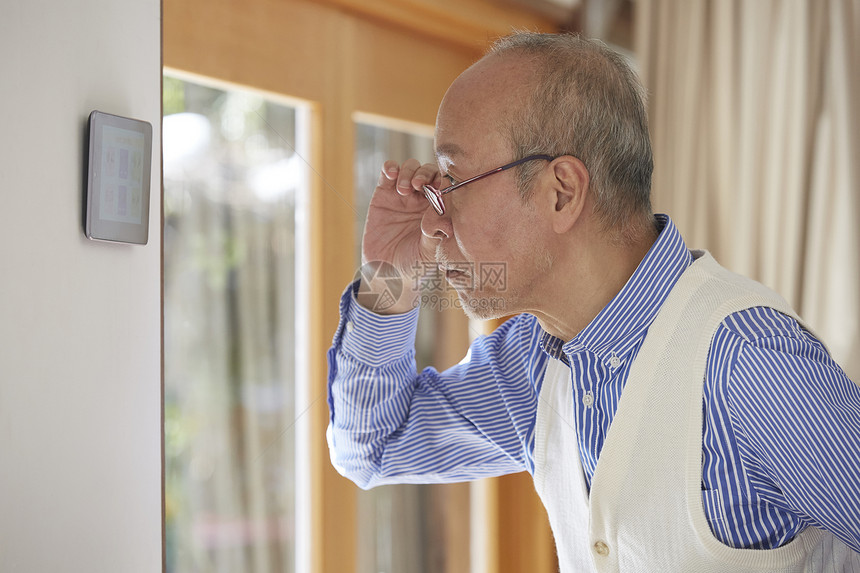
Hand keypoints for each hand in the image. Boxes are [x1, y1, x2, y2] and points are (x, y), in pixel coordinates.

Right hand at [356, 159, 441, 313]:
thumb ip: (436, 233)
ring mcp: (403, 195)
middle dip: (426, 174)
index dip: (443, 181)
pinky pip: (388, 171)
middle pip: (429, 171)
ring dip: (409, 172)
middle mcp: (422, 199)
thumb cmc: (414, 266)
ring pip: (411, 168)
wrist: (385, 273)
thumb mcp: (429, 253)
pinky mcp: (383, 194)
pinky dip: (391, 167)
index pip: (446, 185)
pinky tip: (392, 176)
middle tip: (419, 186)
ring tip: (404, 191)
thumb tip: (444, 217)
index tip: (439, 189)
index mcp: (439, 210)